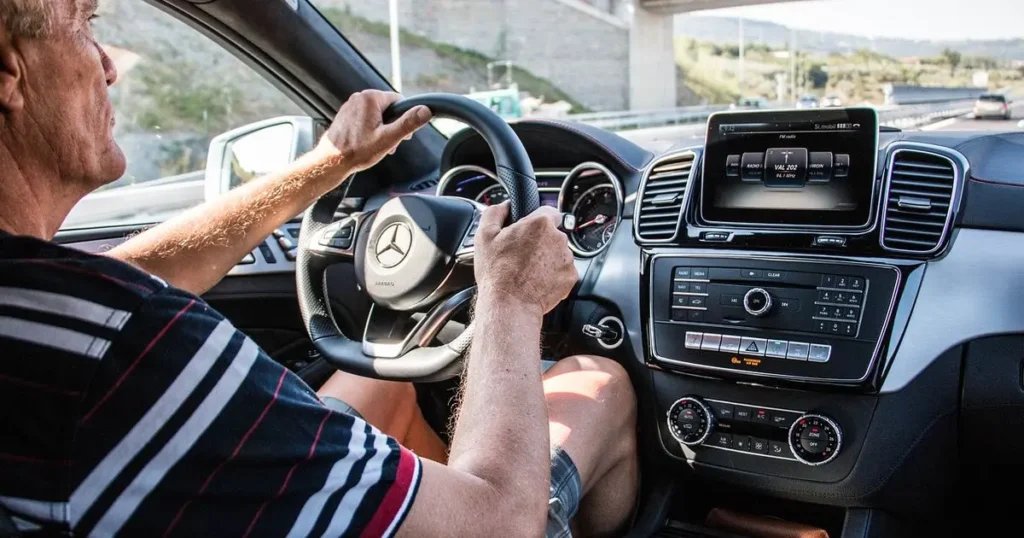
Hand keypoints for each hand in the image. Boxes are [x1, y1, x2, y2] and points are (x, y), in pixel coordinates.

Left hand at [311, 90, 431, 175]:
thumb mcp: (389, 138)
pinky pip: (366, 118)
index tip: (401, 135)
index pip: (399, 101)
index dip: (404, 119)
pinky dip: (370, 130)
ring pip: (377, 114)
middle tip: (388, 143)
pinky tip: (367, 143)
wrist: (332, 161)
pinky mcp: (346, 115)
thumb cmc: (357, 151)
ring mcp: (351, 105)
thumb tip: (425, 111)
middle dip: (392, 126)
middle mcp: (359, 97)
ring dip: (382, 129)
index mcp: (370, 98)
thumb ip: (408, 123)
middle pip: (388, 108)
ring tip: (377, 145)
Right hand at [474, 203, 577, 314]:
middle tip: (522, 254)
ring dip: (547, 258)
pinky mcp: (570, 277)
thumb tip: (505, 205)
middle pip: (553, 233)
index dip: (536, 221)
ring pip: (558, 252)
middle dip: (540, 241)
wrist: (510, 305)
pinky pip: (563, 271)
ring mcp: (567, 259)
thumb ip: (495, 212)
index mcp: (540, 224)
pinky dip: (553, 275)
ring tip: (528, 270)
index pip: (548, 211)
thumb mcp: (484, 236)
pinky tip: (536, 280)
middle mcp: (558, 239)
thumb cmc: (497, 274)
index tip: (528, 231)